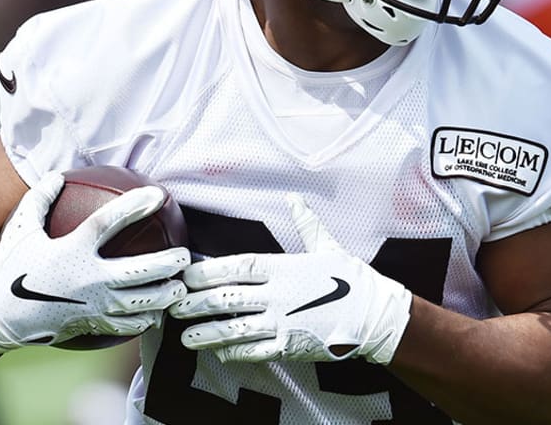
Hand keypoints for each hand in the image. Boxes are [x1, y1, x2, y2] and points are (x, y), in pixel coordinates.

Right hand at [0, 173, 189, 353]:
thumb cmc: (9, 268)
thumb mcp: (21, 229)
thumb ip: (40, 200)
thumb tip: (56, 175)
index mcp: (72, 251)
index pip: (109, 223)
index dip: (135, 206)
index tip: (158, 195)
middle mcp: (88, 279)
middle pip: (140, 271)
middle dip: (168, 263)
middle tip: (183, 255)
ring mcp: (93, 306)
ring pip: (141, 304)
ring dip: (166, 294)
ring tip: (179, 286)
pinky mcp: (93, 325)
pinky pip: (128, 326)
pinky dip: (147, 319)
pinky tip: (157, 312)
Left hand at [169, 194, 411, 364]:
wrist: (376, 314)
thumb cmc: (351, 278)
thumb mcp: (327, 245)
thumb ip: (305, 222)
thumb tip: (294, 198)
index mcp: (284, 267)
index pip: (237, 266)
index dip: (208, 271)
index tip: (187, 275)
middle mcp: (278, 294)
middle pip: (228, 297)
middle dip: (197, 302)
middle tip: (175, 306)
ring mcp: (283, 322)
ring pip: (235, 328)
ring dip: (208, 333)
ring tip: (186, 336)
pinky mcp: (290, 346)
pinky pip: (254, 351)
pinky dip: (234, 353)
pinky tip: (218, 353)